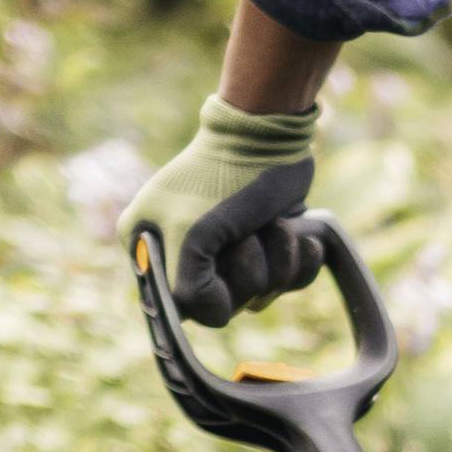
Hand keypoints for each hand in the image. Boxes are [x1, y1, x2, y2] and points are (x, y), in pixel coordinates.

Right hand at [123, 94, 323, 327]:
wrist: (269, 135)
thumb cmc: (224, 178)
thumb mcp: (192, 233)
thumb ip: (187, 289)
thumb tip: (207, 316)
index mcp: (151, 252)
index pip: (189, 310)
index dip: (214, 291)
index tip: (218, 252)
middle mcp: (184, 257)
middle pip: (230, 307)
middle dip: (251, 270)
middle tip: (248, 231)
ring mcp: (228, 255)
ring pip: (264, 295)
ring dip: (278, 259)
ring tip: (273, 222)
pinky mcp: (267, 250)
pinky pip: (290, 282)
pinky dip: (300, 258)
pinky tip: (296, 228)